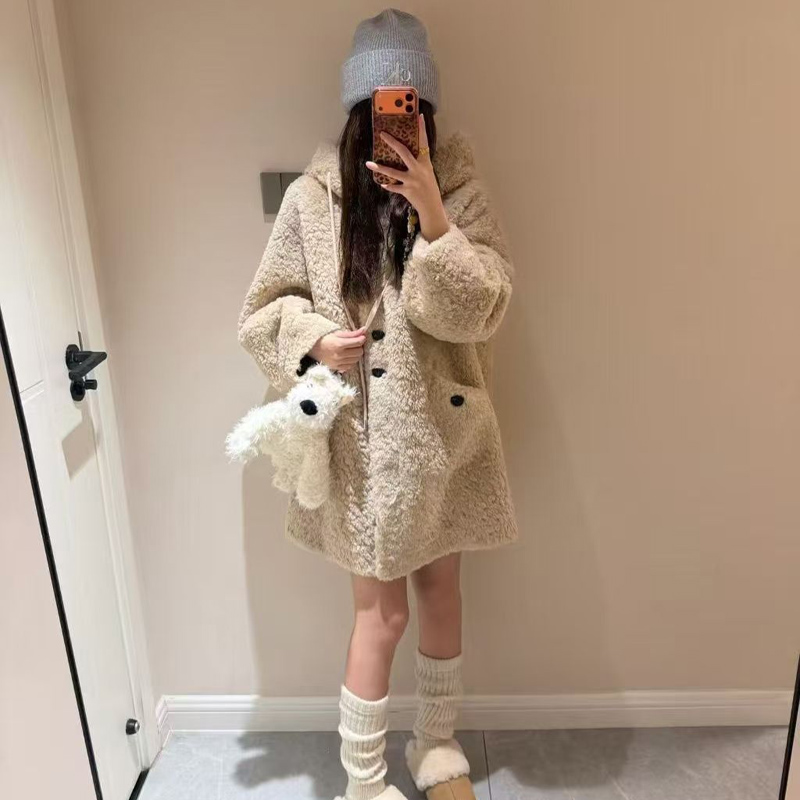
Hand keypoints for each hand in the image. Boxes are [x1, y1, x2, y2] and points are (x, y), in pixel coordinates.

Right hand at [309, 328, 365, 372]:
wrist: (312, 349)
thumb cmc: (325, 339)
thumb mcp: (337, 333)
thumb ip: (352, 333)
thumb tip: (364, 330)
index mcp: (339, 344)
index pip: (358, 342)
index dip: (362, 339)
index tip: (362, 337)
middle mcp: (339, 354)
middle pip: (359, 352)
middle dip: (359, 347)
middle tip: (355, 343)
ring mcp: (338, 362)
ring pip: (356, 360)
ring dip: (356, 354)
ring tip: (351, 350)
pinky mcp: (337, 368)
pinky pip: (350, 366)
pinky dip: (351, 361)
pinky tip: (347, 356)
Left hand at [365, 113, 449, 241]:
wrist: (432, 206)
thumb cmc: (429, 187)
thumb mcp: (427, 172)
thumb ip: (418, 162)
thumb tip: (404, 152)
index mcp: (425, 163)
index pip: (424, 142)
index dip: (422, 129)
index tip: (419, 116)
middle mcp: (418, 170)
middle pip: (404, 152)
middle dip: (392, 142)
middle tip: (382, 134)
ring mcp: (412, 180)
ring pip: (393, 172)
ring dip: (380, 168)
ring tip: (369, 164)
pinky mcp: (407, 191)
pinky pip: (394, 187)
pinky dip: (388, 185)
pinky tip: (381, 183)